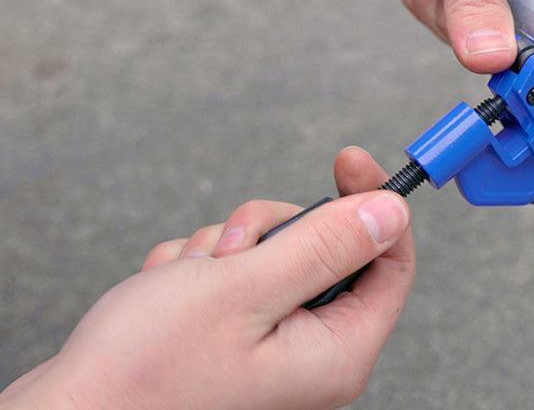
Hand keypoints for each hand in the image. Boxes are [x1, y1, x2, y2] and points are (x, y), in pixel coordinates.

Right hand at [0, 147, 414, 409]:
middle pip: (323, 250)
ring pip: (270, 255)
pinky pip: (230, 275)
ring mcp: (268, 346)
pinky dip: (194, 271)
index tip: (348, 159)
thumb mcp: (244, 290)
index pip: (390, 263)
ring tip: (185, 282)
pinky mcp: (229, 338)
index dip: (371, 204)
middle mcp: (309, 355)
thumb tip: (391, 213)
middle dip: (270, 232)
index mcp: (335, 353)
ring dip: (223, 251)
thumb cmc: (143, 373)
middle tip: (229, 250)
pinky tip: (164, 295)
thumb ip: (326, 247)